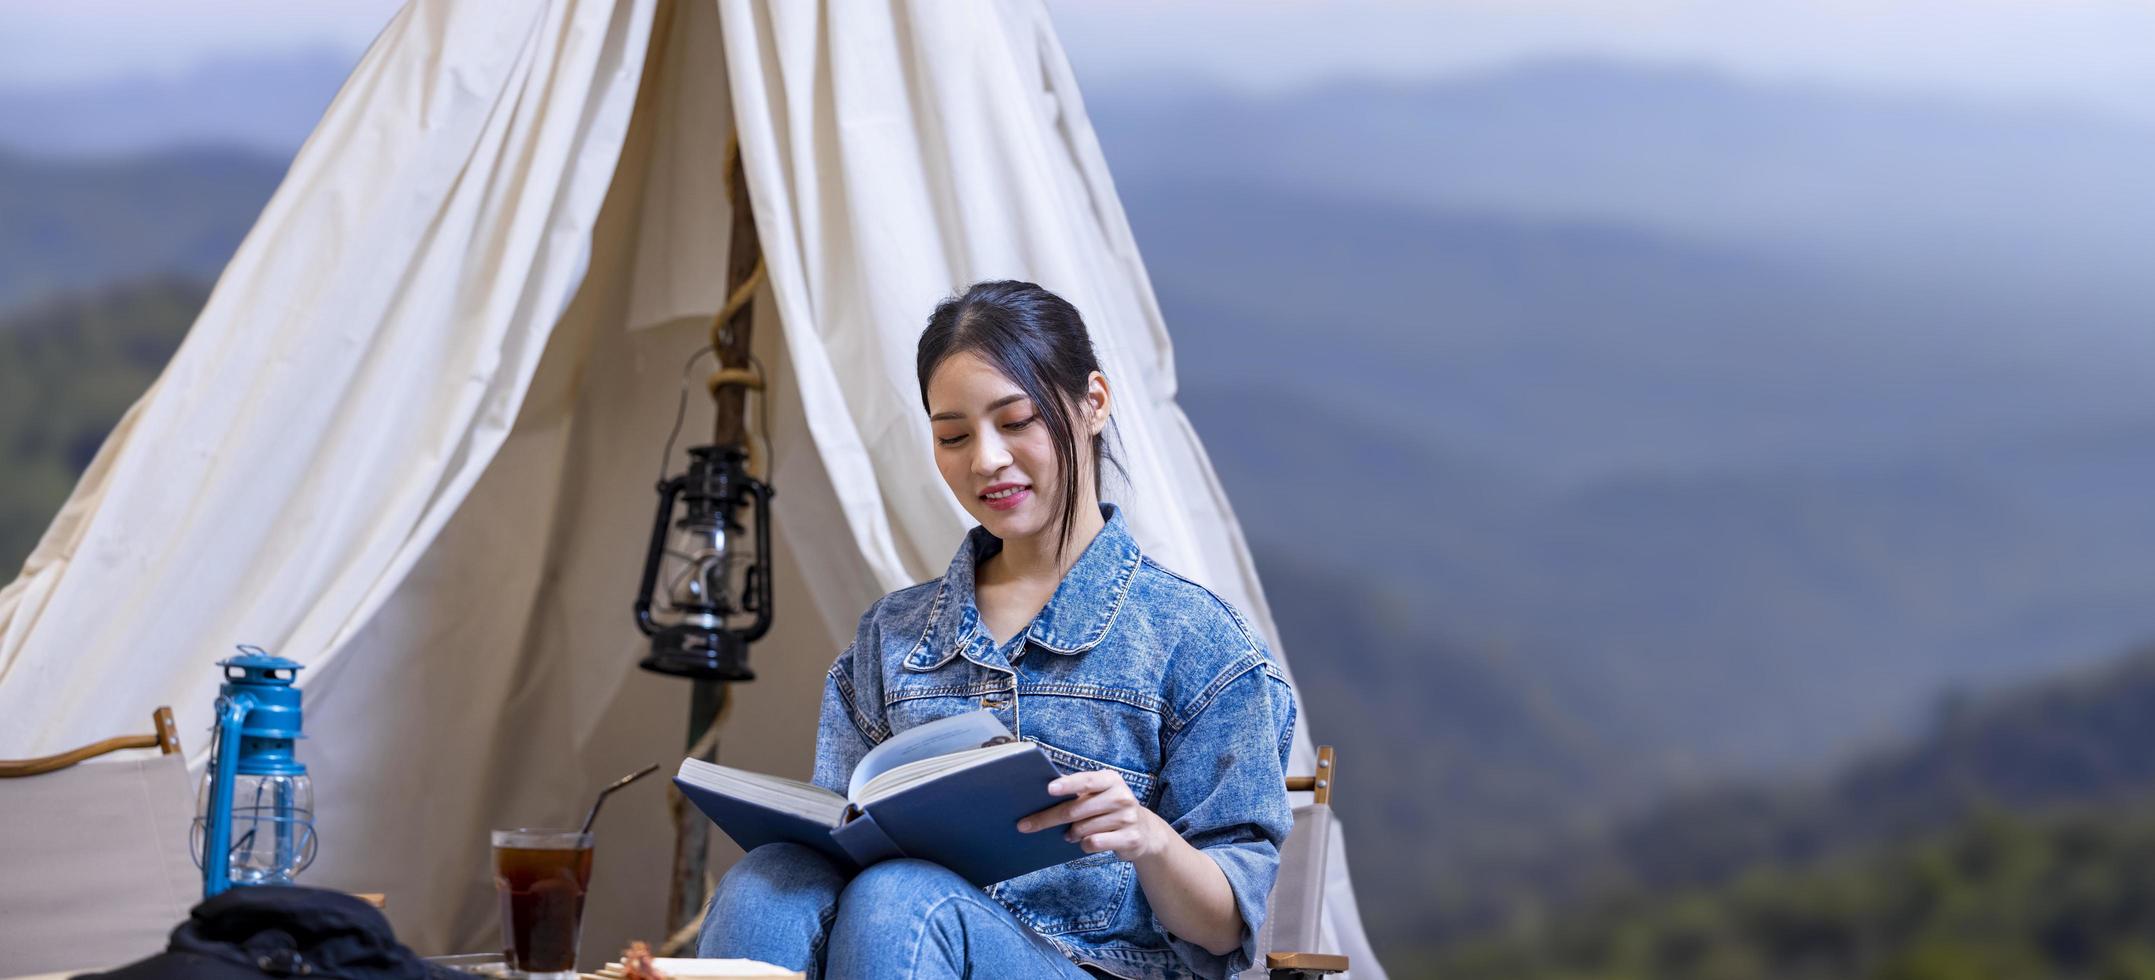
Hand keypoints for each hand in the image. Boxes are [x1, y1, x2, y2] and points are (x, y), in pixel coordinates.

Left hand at [1016, 770, 1172, 862]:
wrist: (1145, 831)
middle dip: (1048, 818)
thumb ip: (1078, 790)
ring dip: (1071, 833)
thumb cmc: (1110, 808)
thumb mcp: (1100, 793)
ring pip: (1083, 829)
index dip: (1067, 785)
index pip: (1086, 780)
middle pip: (1076, 809)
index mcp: (1111, 780)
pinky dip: (1084, 845)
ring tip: (1071, 833)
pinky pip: (1094, 843)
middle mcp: (1121, 796)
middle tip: (1025, 825)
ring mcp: (1127, 818)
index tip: (1048, 789)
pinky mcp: (1130, 838)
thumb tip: (1042, 790)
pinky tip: (1085, 842)